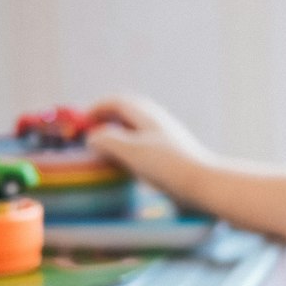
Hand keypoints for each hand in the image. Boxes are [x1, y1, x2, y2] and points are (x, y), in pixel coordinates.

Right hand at [85, 95, 211, 203]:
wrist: (205, 184)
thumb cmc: (168, 165)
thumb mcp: (131, 151)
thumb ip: (107, 141)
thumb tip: (93, 138)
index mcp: (147, 115)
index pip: (117, 101)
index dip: (96, 109)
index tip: (81, 123)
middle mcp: (158, 122)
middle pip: (128, 113)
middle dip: (107, 120)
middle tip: (91, 134)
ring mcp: (167, 138)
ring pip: (137, 130)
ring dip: (118, 136)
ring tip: (106, 151)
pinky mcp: (173, 156)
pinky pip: (146, 146)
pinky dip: (130, 150)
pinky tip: (128, 166)